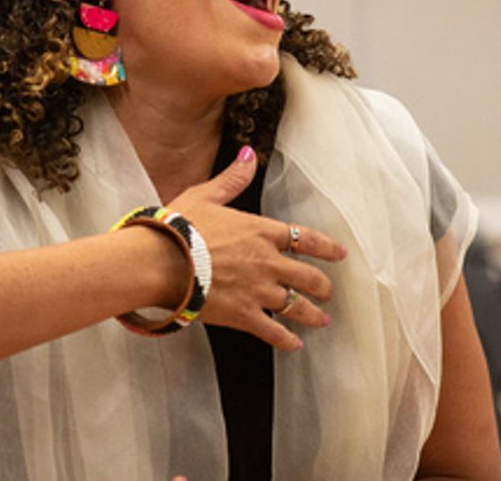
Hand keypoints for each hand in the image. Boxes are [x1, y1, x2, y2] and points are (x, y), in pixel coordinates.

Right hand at [168, 146, 345, 350]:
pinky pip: (273, 331)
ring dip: (312, 314)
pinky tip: (294, 344)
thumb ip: (232, 179)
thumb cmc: (179, 227)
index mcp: (261, 231)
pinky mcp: (243, 315)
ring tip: (321, 320)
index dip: (327, 247)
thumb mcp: (206, 195)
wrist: (160, 262)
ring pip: (297, 306)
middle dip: (323, 286)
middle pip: (308, 276)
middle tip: (329, 292)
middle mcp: (268, 261)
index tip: (340, 254)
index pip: (306, 238)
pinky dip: (286, 340)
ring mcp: (258, 291)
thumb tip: (249, 155)